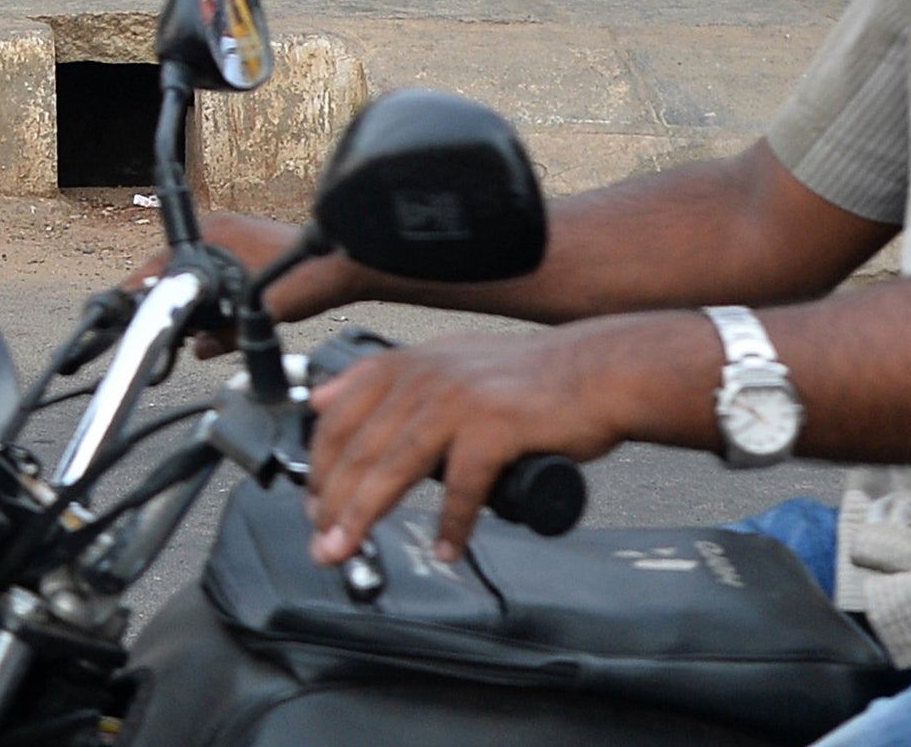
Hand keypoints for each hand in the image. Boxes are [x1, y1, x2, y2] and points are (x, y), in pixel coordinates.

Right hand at [126, 212, 365, 355]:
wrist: (347, 267)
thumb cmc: (309, 280)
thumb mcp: (257, 313)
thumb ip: (223, 334)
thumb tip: (199, 348)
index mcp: (215, 234)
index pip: (164, 262)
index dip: (145, 288)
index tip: (128, 308)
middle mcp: (221, 229)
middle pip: (177, 267)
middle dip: (170, 297)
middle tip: (166, 328)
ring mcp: (235, 234)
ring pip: (197, 271)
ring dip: (193, 296)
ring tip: (191, 326)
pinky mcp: (248, 247)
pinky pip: (216, 271)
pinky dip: (211, 291)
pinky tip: (217, 315)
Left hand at [307, 315, 706, 564]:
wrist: (597, 372)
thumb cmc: (528, 379)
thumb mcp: (444, 361)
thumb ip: (385, 381)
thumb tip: (324, 400)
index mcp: (409, 366)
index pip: (340, 417)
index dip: (320, 467)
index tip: (313, 506)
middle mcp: (427, 378)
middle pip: (360, 448)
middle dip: (332, 503)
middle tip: (322, 543)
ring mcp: (460, 401)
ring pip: (394, 467)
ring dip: (364, 515)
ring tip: (348, 549)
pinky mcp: (496, 426)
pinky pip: (461, 486)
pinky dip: (451, 523)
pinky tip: (446, 547)